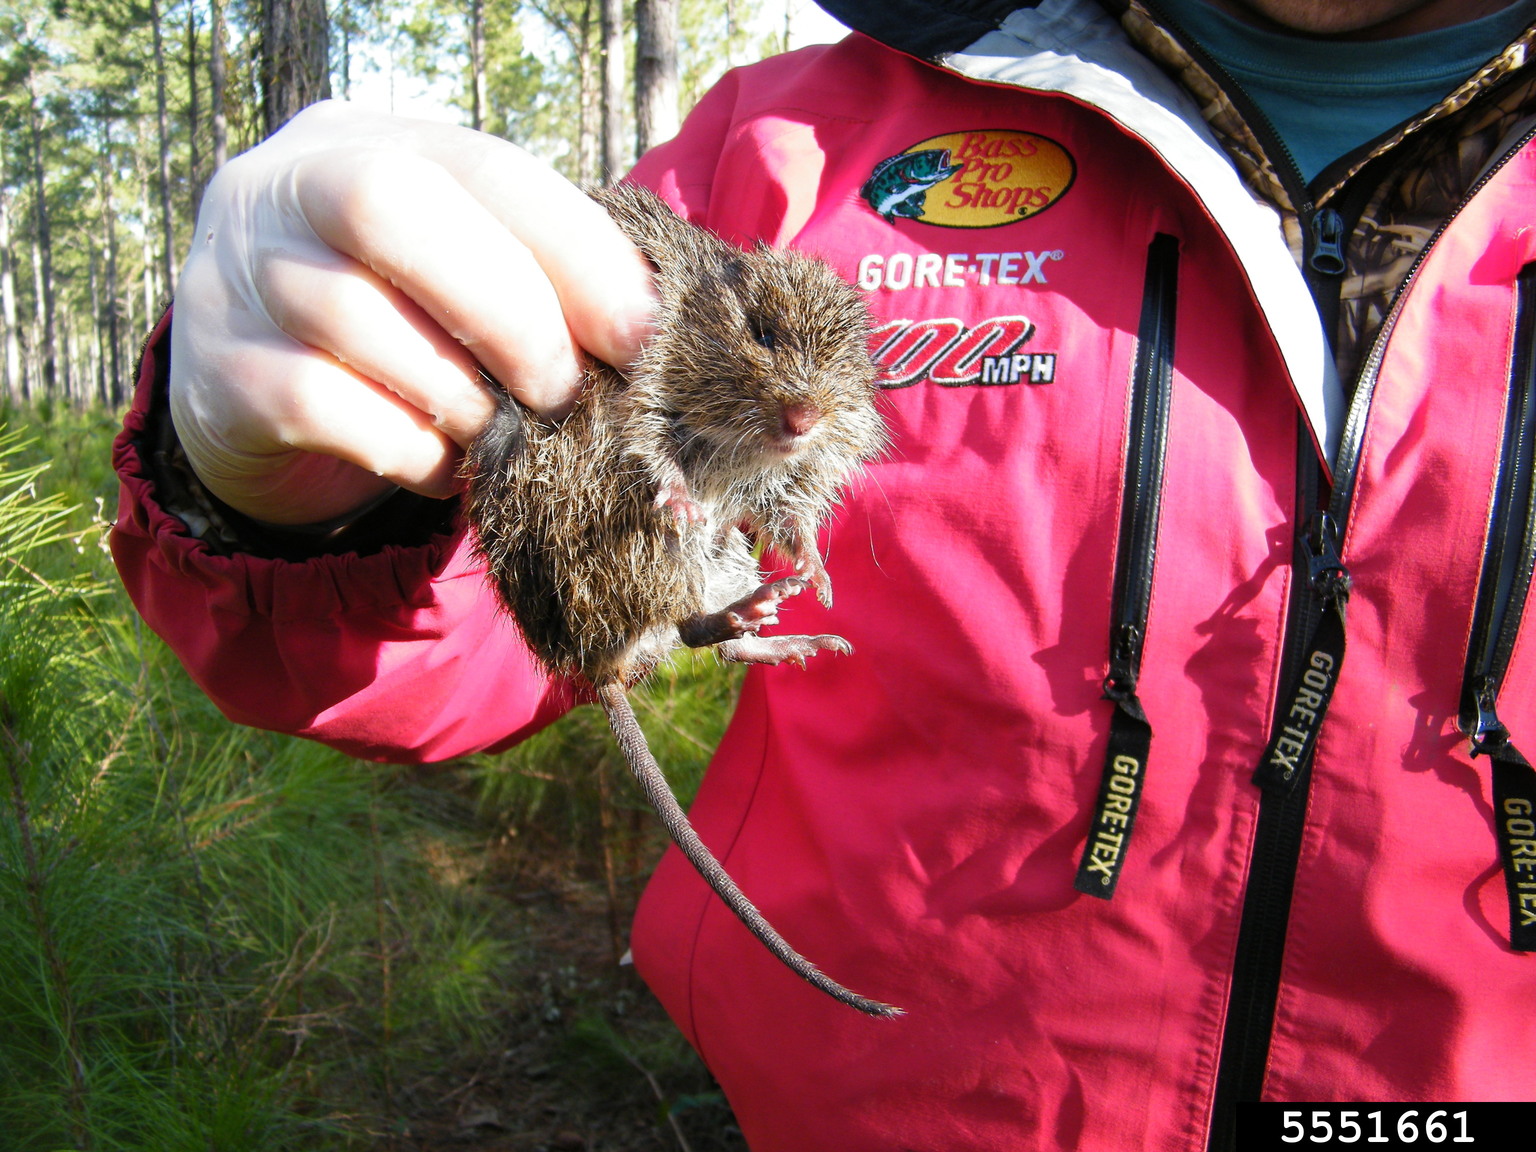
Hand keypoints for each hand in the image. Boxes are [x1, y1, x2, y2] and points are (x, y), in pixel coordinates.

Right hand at [169, 100, 657, 525]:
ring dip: (459, 391)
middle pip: (394, 206)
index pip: (483, 166)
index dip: (573, 249)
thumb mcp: (457, 274)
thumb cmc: (401, 326)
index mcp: (369, 141)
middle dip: (508, 309)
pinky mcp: (217, 374)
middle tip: (564, 391)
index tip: (638, 332)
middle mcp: (285, 186)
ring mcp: (236, 275)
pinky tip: (442, 466)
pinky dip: (406, 445)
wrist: (258, 396)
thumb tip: (644, 331)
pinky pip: (320, 404)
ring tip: (501, 433)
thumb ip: (532, 276)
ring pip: (353, 312)